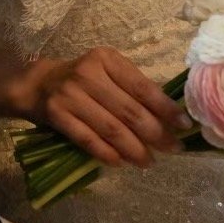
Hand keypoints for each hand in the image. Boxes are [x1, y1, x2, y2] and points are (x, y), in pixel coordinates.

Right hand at [14, 47, 187, 167]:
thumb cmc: (83, 79)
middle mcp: (87, 74)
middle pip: (129, 111)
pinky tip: (122, 162)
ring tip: (149, 161)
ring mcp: (71, 95)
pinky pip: (89, 140)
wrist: (39, 84)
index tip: (184, 125)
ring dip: (135, 149)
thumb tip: (171, 117)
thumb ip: (133, 88)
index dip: (165, 109)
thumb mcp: (107, 71)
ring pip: (111, 129)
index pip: (142, 87)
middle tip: (173, 149)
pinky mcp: (58, 115)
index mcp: (106, 59)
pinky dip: (108, 154)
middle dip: (156, 134)